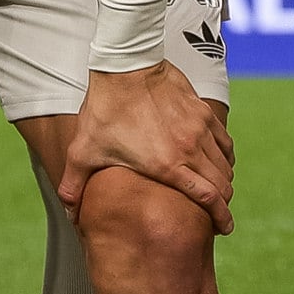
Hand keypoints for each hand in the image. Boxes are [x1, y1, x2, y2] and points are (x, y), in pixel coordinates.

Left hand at [54, 61, 237, 233]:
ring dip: (223, 180)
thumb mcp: (84, 150)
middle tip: (217, 213)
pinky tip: (217, 161)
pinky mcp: (202, 111)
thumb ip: (74, 185)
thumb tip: (68, 213)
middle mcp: (190, 148)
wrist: (125, 65)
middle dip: (224, 203)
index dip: (221, 217)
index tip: (224, 228)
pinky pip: (224, 141)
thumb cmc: (105, 108)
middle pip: (223, 184)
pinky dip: (225, 156)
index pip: (209, 198)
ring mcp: (200, 128)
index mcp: (167, 164)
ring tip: (215, 190)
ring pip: (225, 164)